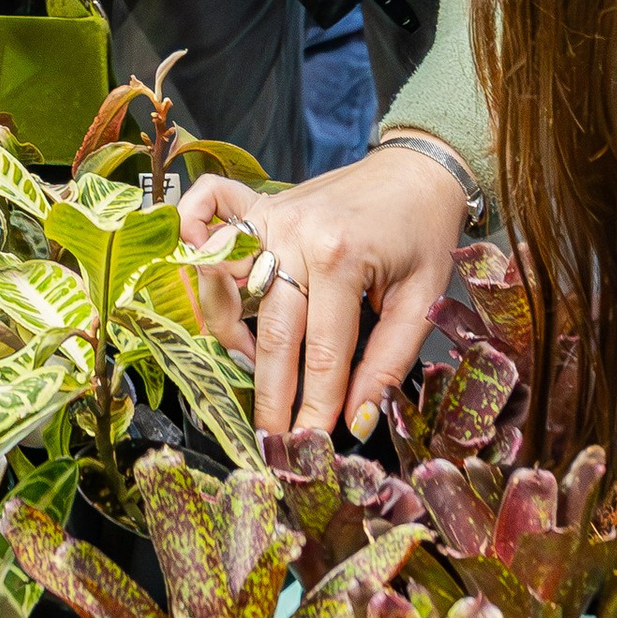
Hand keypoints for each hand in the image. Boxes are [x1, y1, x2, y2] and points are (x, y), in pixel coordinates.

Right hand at [178, 147, 468, 440]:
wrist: (417, 169)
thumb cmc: (424, 234)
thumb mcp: (422, 300)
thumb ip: (388, 362)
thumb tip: (358, 420)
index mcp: (340, 258)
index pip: (321, 353)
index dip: (315, 406)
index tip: (310, 448)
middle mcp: (296, 234)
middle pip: (271, 330)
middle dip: (270, 394)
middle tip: (270, 441)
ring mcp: (270, 215)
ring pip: (229, 286)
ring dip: (230, 334)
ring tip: (252, 372)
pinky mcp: (259, 204)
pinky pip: (206, 210)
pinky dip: (192, 235)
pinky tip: (205, 275)